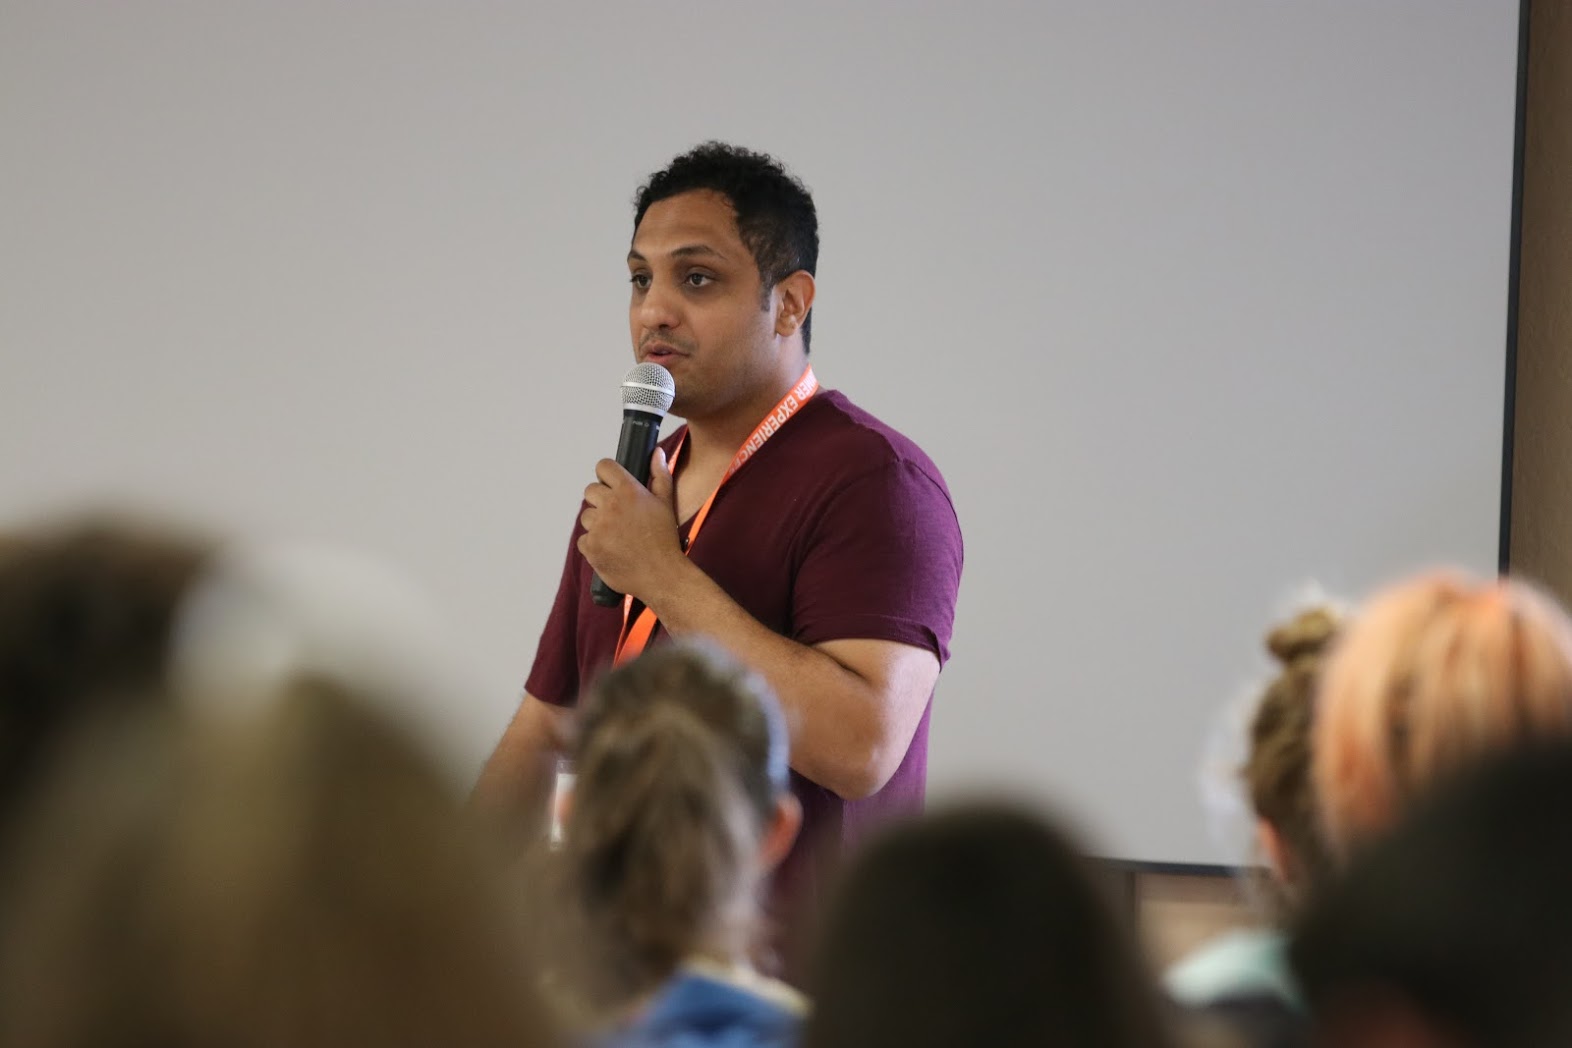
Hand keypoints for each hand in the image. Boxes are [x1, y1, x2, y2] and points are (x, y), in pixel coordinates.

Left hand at [578, 448, 682, 600]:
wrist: (661, 575)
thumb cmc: (665, 539)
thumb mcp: (666, 503)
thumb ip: (659, 474)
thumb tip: (657, 452)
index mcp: (629, 491)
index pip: (603, 467)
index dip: (607, 475)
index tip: (611, 485)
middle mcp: (611, 505)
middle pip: (590, 491)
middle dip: (601, 501)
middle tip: (618, 516)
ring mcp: (598, 527)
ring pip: (586, 517)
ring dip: (597, 524)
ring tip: (618, 536)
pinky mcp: (590, 547)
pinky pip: (583, 539)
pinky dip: (594, 545)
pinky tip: (612, 549)